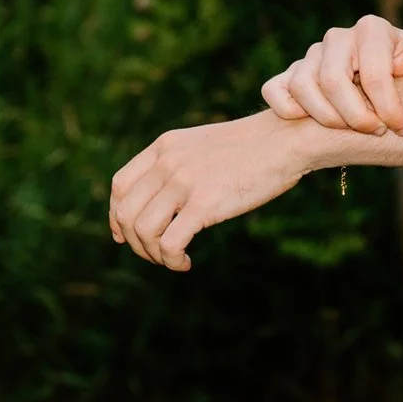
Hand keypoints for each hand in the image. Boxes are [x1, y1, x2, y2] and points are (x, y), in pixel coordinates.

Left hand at [109, 112, 316, 270]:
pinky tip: (186, 262)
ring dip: (154, 255)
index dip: (117, 216)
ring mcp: (183, 182)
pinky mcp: (204, 203)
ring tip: (174, 260)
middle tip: (156, 255)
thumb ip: (179, 164)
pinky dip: (172, 260)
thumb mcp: (204, 146)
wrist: (286, 139)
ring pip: (143, 231)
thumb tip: (164, 198)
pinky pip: (169, 243)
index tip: (127, 236)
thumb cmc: (254, 147)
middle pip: (126, 212)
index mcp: (165, 146)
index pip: (120, 185)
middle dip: (135, 243)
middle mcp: (167, 162)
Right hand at [261, 15, 402, 135]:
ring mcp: (310, 55)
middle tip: (377, 133)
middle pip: (332, 81)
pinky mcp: (288, 74)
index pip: (374, 73)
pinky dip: (289, 110)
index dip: (389, 107)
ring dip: (326, 118)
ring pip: (302, 87)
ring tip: (350, 130)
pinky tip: (313, 123)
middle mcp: (337, 37)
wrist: (386, 70)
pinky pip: (274, 90)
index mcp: (371, 29)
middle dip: (355, 116)